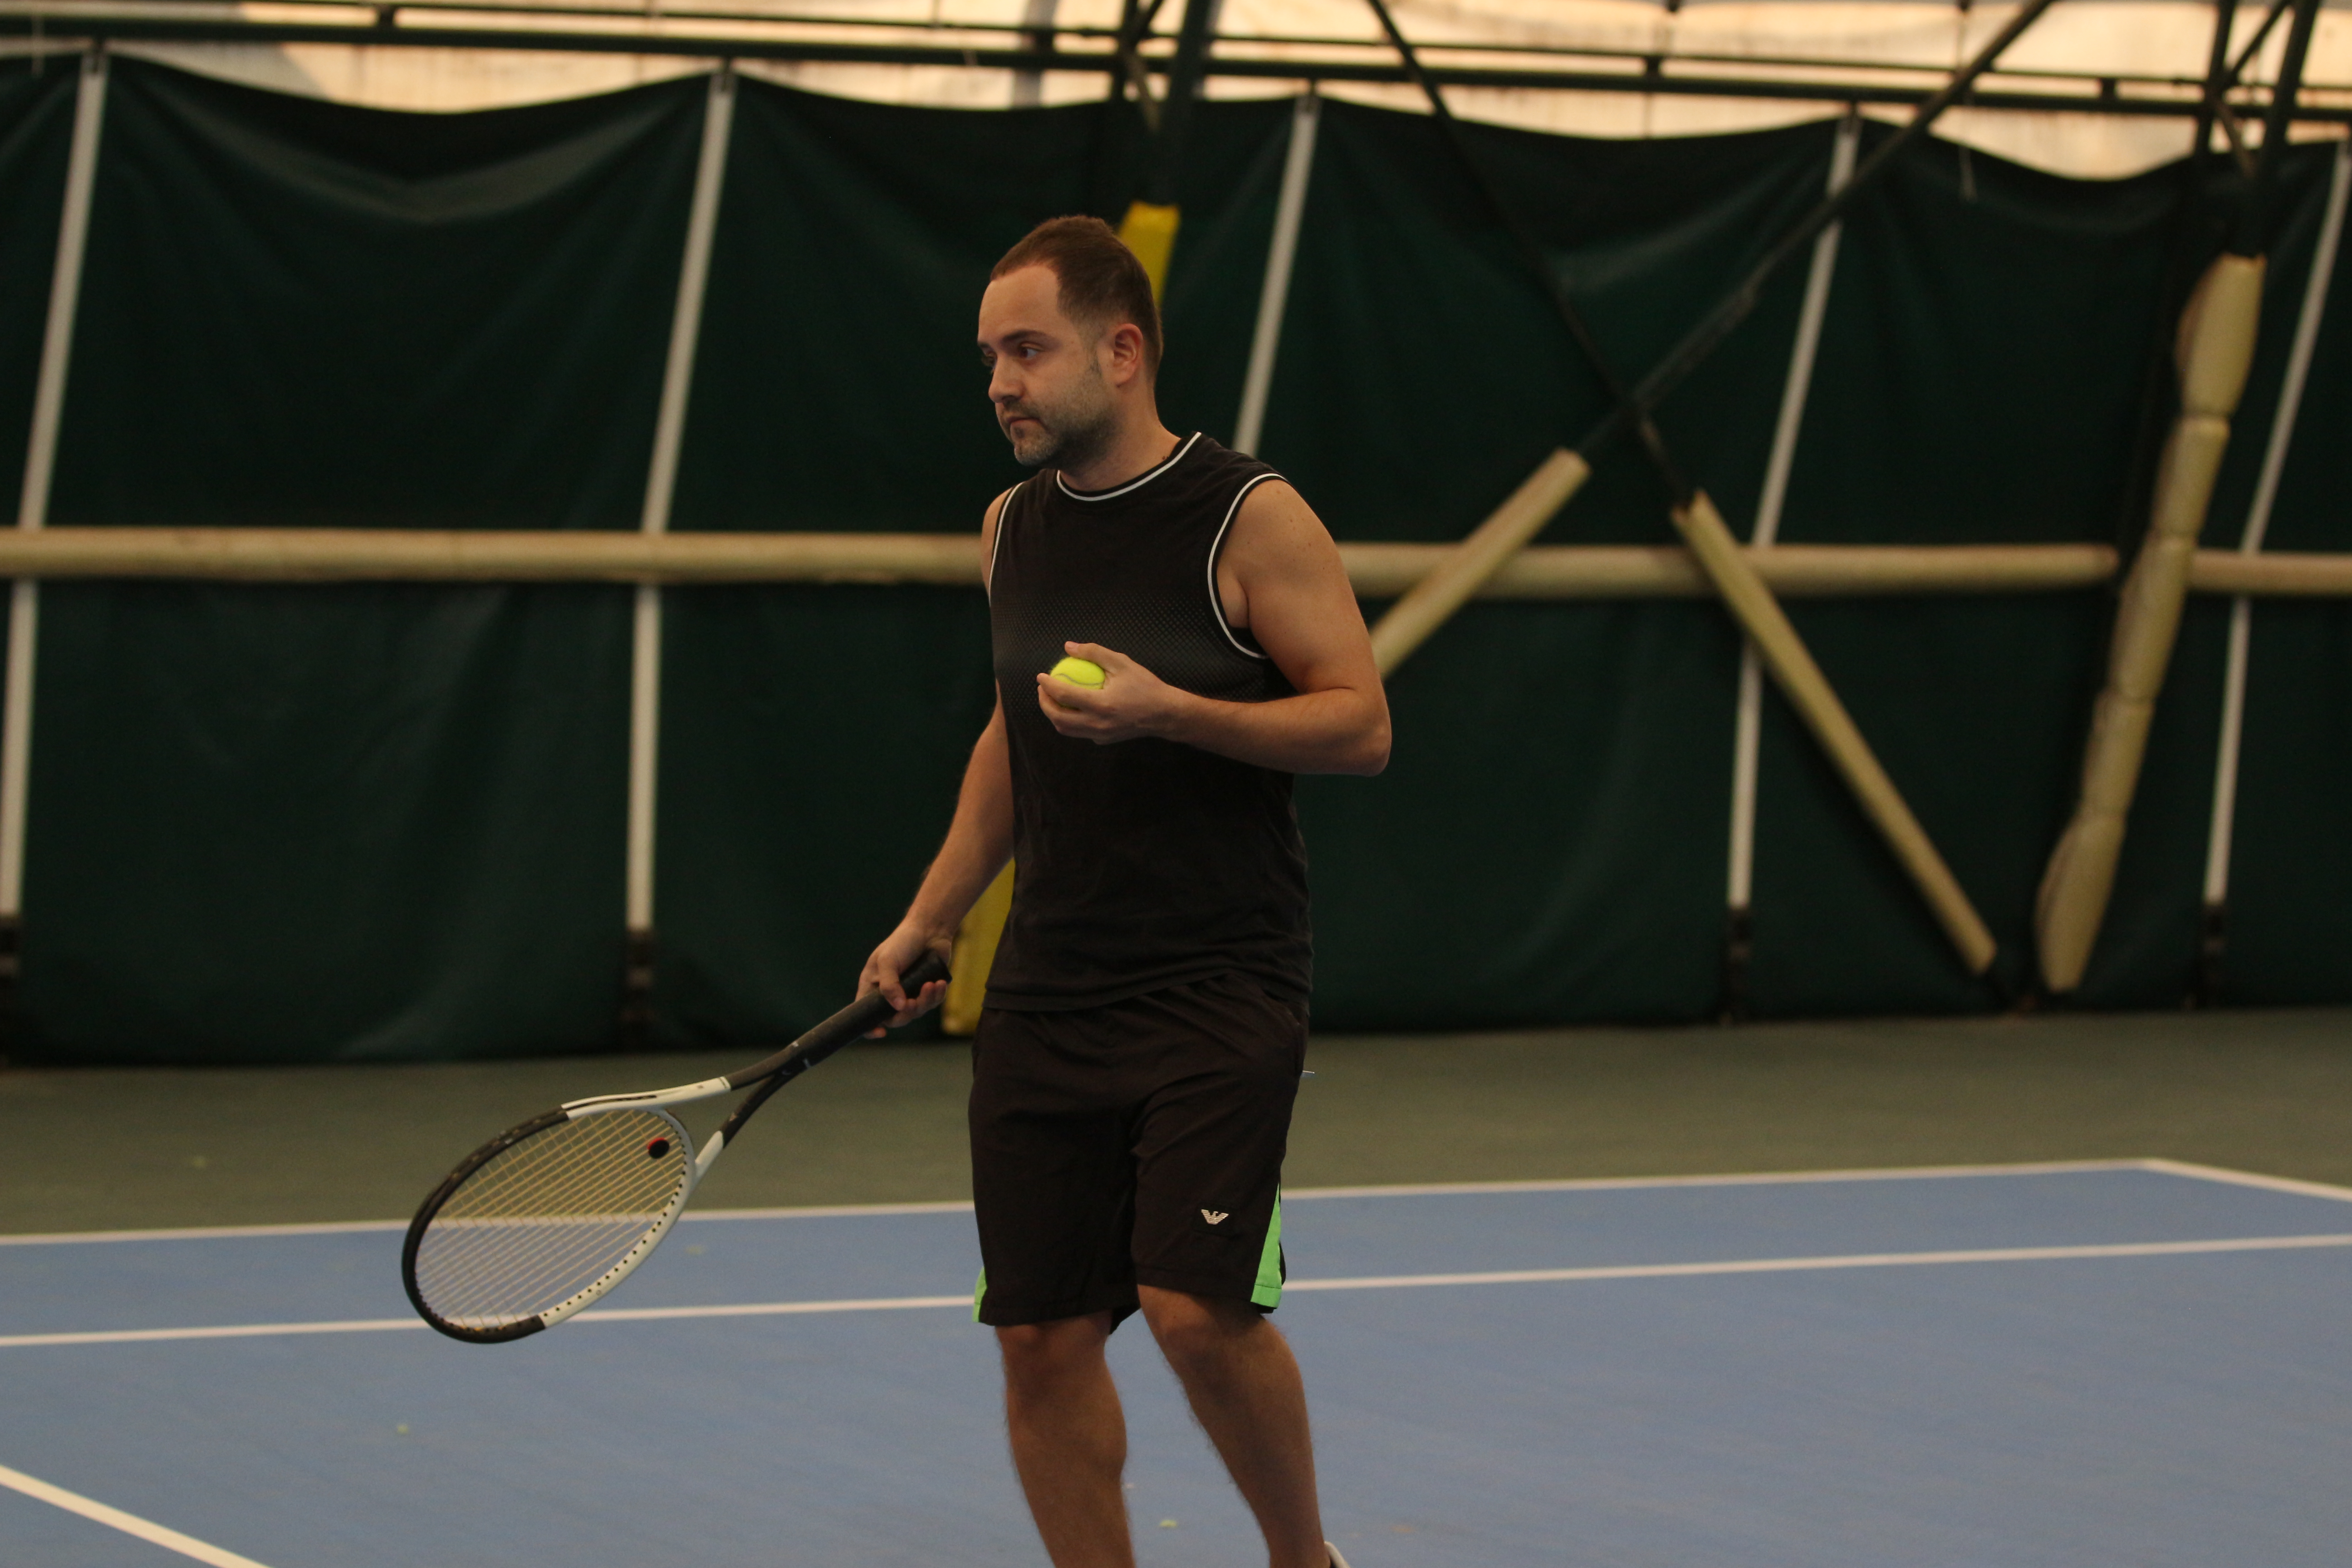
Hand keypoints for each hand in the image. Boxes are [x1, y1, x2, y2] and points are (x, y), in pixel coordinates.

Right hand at [858, 923, 953, 1036]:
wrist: (929, 929)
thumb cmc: (902, 941)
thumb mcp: (888, 960)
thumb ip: (889, 985)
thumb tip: (898, 1008)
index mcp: (873, 987)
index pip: (866, 1014)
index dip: (871, 1027)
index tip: (881, 1032)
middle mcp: (890, 993)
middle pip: (896, 1018)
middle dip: (907, 1012)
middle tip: (913, 1001)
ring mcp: (909, 992)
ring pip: (916, 1012)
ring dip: (925, 1002)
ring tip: (931, 985)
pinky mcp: (926, 990)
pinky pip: (932, 1003)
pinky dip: (936, 996)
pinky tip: (939, 983)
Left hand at [1035, 642, 1191, 744]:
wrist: (1165, 713)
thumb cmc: (1145, 686)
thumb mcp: (1122, 663)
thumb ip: (1094, 652)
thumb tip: (1068, 646)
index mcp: (1100, 705)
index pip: (1063, 695)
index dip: (1047, 685)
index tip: (1041, 676)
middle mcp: (1097, 724)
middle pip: (1058, 719)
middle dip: (1044, 704)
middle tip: (1043, 689)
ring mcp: (1100, 735)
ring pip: (1066, 730)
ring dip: (1054, 715)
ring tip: (1052, 699)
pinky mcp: (1104, 740)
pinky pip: (1080, 732)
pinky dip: (1070, 721)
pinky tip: (1071, 708)